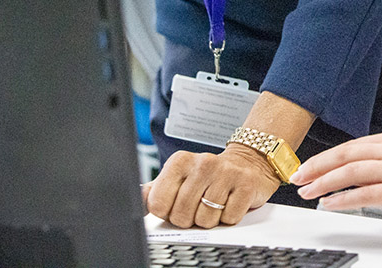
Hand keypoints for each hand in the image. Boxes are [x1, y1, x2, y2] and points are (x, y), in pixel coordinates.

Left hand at [142, 143, 279, 227]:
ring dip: (211, 219)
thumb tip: (134, 202)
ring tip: (216, 203)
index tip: (178, 203)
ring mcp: (227, 172)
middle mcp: (203, 163)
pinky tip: (231, 201)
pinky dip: (230, 217)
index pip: (158, 204)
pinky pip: (229, 218)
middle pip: (182, 215)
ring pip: (206, 220)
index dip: (168, 212)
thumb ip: (154, 190)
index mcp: (180, 161)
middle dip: (190, 218)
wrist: (246, 163)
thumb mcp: (179, 177)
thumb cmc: (208, 176)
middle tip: (199, 204)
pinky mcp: (247, 184)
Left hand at [292, 130, 381, 220]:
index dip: (328, 156)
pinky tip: (330, 203)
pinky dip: (343, 198)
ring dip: (325, 182)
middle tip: (297, 176)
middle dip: (318, 166)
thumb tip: (364, 169)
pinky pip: (366, 194)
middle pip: (346, 154)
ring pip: (351, 172)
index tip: (309, 165)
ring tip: (307, 191)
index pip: (353, 145)